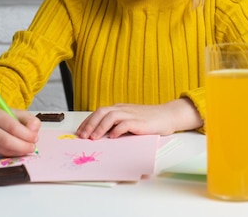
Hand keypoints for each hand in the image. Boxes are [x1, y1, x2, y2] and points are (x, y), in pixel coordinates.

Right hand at [0, 108, 40, 156]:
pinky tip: (20, 150)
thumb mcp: (22, 115)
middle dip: (23, 146)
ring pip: (5, 150)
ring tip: (27, 148)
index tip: (35, 138)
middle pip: (6, 141)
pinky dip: (14, 154)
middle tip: (32, 147)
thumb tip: (33, 131)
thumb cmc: (10, 119)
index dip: (26, 135)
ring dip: (20, 151)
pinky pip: (3, 155)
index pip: (12, 127)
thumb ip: (31, 121)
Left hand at [76, 98, 202, 139]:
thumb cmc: (149, 121)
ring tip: (94, 138)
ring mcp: (131, 114)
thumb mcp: (130, 121)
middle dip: (89, 124)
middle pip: (101, 112)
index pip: (99, 112)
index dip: (87, 122)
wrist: (168, 115)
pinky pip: (125, 123)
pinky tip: (112, 137)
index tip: (79, 132)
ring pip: (110, 116)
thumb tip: (101, 136)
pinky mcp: (139, 122)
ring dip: (100, 127)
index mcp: (120, 108)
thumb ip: (117, 125)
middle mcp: (123, 109)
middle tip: (82, 136)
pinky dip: (117, 130)